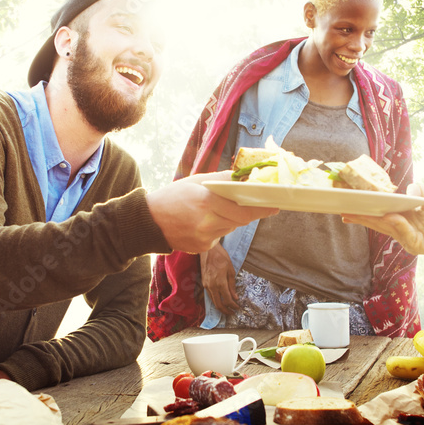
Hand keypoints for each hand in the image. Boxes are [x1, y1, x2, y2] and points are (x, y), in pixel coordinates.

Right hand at [147, 171, 278, 252]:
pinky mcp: (202, 248)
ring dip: (230, 219)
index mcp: (207, 202)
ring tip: (212, 210)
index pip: (244, 210)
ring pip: (230, 228)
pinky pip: (219, 236)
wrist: (148, 222)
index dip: (261, 209)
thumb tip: (246, 177)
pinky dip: (217, 228)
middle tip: (249, 204)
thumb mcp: (196, 181)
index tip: (274, 206)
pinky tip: (201, 222)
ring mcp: (205, 238)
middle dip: (246, 212)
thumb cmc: (172, 197)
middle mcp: (208, 222)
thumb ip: (222, 180)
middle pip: (240, 220)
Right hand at [201, 242, 238, 314]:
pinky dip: (215, 300)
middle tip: (232, 313)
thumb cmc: (221, 257)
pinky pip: (210, 295)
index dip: (233, 306)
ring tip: (227, 308)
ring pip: (213, 301)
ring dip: (220, 306)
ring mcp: (206, 285)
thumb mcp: (230, 270)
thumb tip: (235, 297)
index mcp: (220, 283)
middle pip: (218, 304)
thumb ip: (232, 285)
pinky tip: (220, 299)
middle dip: (226, 311)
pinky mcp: (203, 283)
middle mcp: (211, 286)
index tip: (238, 307)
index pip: (228, 300)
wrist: (208, 250)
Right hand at [342, 183, 423, 259]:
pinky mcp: (417, 245)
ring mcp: (409, 237)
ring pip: (385, 228)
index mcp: (406, 214)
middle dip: (360, 216)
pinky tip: (390, 217)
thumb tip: (403, 193)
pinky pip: (403, 234)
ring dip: (371, 220)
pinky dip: (397, 226)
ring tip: (356, 212)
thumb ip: (415, 189)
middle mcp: (404, 226)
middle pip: (377, 221)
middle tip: (342, 210)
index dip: (366, 207)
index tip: (350, 202)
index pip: (381, 211)